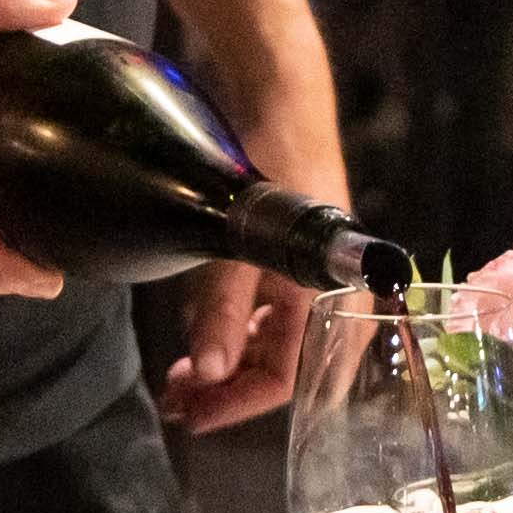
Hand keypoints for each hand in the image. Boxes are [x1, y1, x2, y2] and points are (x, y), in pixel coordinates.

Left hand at [158, 66, 351, 432]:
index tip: (192, 417)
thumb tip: (204, 374)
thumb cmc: (272, 162)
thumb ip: (220, 311)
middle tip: (179, 403)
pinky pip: (266, 316)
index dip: (235, 405)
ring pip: (271, 345)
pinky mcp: (293, 262)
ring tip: (181, 378)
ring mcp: (312, 280)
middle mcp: (331, 298)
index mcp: (334, 301)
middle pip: (282, 371)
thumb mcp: (236, 245)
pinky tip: (200, 334)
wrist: (281, 96)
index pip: (288, 382)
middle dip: (229, 391)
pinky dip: (233, 332)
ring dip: (227, 364)